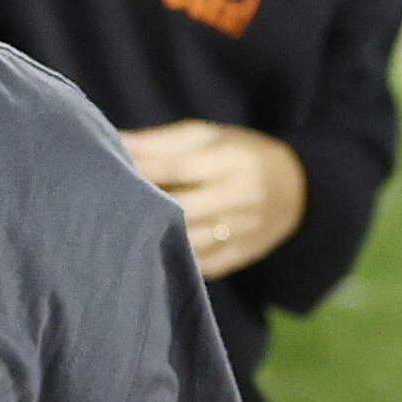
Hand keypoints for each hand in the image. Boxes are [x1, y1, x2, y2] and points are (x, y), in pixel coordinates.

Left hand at [119, 119, 311, 280]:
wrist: (295, 190)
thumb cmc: (238, 154)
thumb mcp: (208, 137)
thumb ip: (161, 142)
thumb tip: (116, 141)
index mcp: (233, 160)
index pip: (180, 166)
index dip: (142, 168)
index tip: (108, 169)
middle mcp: (241, 198)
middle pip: (183, 208)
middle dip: (145, 206)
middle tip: (107, 204)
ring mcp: (242, 232)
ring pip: (190, 242)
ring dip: (154, 238)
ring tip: (120, 231)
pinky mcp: (239, 258)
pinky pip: (199, 265)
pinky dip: (173, 259)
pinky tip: (147, 253)